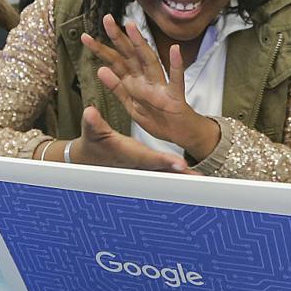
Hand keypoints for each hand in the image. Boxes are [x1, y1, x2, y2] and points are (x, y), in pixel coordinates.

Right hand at [66, 106, 189, 171]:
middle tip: (200, 179)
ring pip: (164, 174)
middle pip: (161, 172)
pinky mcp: (145, 169)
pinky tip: (192, 176)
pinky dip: (176, 174)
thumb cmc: (92, 144)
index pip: (148, 158)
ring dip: (182, 177)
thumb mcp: (92, 132)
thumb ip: (93, 123)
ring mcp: (142, 169)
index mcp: (128, 155)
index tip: (181, 164)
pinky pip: (163, 172)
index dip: (164, 161)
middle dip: (180, 176)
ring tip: (202, 179)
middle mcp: (138, 165)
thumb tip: (90, 111)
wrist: (88, 161)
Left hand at [81, 15, 220, 160]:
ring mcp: (160, 86)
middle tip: (106, 19)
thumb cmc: (156, 117)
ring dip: (142, 44)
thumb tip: (101, 69)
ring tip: (132, 27)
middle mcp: (146, 79)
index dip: (101, 50)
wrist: (178, 133)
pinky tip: (175, 51)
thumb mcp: (130, 104)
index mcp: (134, 81)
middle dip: (118, 38)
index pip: (116, 62)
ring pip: (149, 61)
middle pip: (130, 55)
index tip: (85, 37)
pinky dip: (176, 65)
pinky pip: (176, 80)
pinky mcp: (174, 96)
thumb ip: (117, 87)